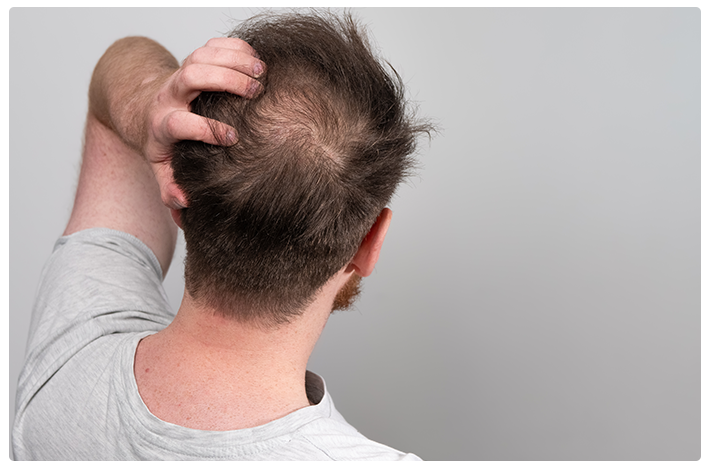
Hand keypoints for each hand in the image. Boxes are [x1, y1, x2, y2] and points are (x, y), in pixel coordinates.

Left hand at [145, 38, 264, 208]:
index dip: (204, 129)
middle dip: (223, 79)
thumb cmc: (163, 142)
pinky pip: (212, 45)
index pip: (178, 123)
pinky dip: (235, 47)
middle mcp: (170, 94)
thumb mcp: (161, 168)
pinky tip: (255, 59)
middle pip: (190, 76)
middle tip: (255, 91)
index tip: (233, 138)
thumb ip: (170, 188)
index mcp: (162, 124)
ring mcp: (181, 73)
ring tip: (262, 72)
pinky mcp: (194, 59)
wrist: (147, 108)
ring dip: (233, 59)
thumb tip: (185, 203)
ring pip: (201, 55)